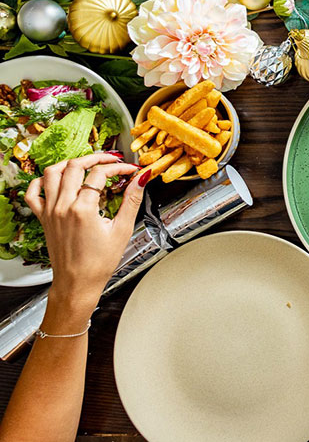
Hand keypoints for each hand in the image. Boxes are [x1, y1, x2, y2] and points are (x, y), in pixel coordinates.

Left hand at [25, 154, 144, 308]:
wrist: (77, 283)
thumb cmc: (99, 263)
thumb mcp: (122, 230)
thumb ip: (132, 200)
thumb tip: (141, 179)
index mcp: (83, 209)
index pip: (100, 174)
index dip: (118, 167)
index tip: (130, 170)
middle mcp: (62, 207)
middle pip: (75, 166)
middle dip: (96, 158)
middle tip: (111, 160)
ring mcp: (50, 211)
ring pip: (52, 173)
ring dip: (69, 163)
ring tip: (85, 164)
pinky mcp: (43, 218)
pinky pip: (34, 193)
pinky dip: (42, 181)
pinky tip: (56, 179)